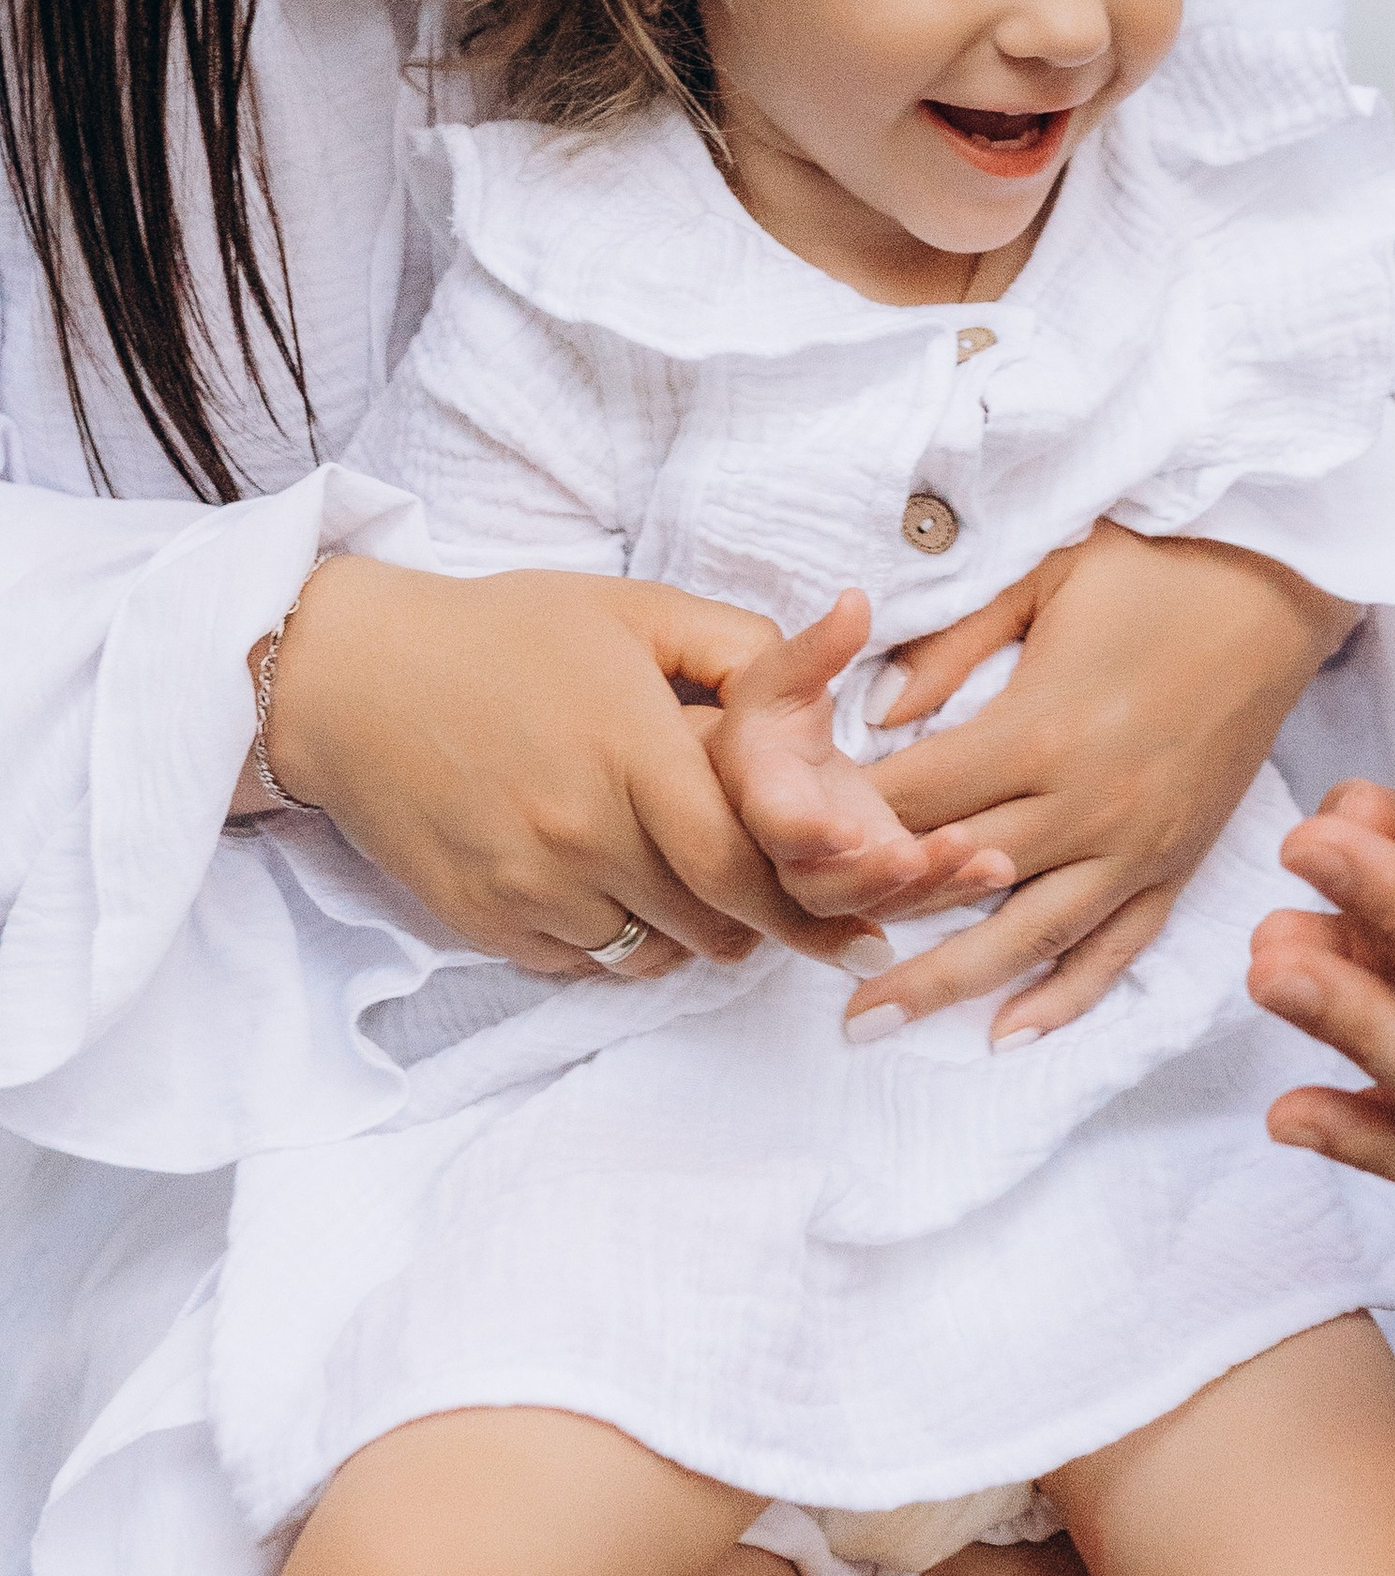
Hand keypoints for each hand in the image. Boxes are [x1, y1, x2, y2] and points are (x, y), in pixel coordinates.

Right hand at [256, 558, 904, 982]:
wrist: (350, 679)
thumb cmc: (504, 633)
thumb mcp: (634, 611)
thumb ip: (743, 649)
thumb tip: (840, 665)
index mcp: (630, 752)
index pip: (741, 864)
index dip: (812, 906)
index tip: (864, 927)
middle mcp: (580, 833)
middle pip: (711, 924)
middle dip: (764, 921)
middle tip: (795, 911)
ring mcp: (527, 888)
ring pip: (653, 955)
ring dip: (693, 935)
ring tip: (705, 896)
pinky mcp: (484, 925)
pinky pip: (585, 964)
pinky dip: (620, 942)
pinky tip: (624, 894)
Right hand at [700, 590, 1017, 965]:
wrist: (761, 765)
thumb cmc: (771, 710)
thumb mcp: (784, 673)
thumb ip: (819, 648)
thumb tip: (854, 602)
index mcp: (757, 792)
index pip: (771, 825)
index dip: (805, 835)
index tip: (850, 829)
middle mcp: (785, 851)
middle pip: (818, 888)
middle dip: (873, 878)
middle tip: (923, 853)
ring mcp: (828, 878)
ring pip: (869, 906)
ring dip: (925, 890)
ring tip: (985, 859)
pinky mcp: (868, 885)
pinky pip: (903, 903)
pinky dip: (950, 890)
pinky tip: (999, 868)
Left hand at [841, 526, 1355, 1040]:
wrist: (1280, 586)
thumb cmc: (1155, 567)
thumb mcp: (1042, 577)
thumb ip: (952, 647)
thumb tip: (872, 717)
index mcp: (1043, 731)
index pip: (915, 798)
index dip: (844, 820)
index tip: (790, 834)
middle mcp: (1089, 805)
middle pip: (954, 880)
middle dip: (868, 912)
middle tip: (797, 952)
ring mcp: (1139, 845)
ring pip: (1026, 938)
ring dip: (944, 985)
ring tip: (866, 1027)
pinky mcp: (1180, 863)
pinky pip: (1117, 948)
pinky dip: (1064, 997)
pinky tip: (1008, 1035)